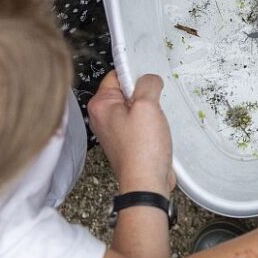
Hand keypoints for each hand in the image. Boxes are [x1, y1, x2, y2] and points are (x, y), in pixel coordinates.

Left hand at [89, 72, 174, 196]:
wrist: (146, 183)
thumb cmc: (141, 151)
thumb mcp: (147, 105)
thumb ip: (148, 83)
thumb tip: (150, 79)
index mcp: (101, 106)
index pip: (116, 75)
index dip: (134, 75)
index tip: (147, 82)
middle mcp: (103, 118)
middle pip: (126, 91)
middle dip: (143, 95)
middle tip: (152, 105)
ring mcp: (115, 131)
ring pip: (135, 107)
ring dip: (149, 111)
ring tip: (154, 121)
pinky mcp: (126, 141)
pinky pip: (140, 123)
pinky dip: (150, 124)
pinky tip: (156, 132)